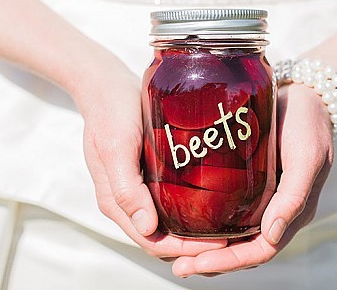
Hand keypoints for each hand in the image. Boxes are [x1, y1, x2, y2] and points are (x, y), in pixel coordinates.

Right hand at [79, 69, 226, 257]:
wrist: (106, 86)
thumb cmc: (110, 113)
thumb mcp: (116, 148)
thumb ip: (126, 189)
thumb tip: (147, 228)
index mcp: (116, 202)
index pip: (152, 242)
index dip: (185, 250)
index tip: (218, 246)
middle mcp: (128, 201)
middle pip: (163, 238)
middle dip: (194, 246)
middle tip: (230, 239)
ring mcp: (139, 189)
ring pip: (168, 223)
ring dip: (194, 232)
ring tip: (226, 226)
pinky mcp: (149, 175)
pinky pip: (169, 202)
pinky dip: (189, 210)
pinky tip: (213, 203)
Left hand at [172, 83, 333, 275]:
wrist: (303, 96)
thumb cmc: (308, 125)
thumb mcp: (307, 158)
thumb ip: (294, 196)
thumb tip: (272, 235)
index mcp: (292, 212)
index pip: (259, 250)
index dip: (229, 262)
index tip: (196, 263)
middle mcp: (275, 211)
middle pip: (242, 248)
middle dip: (211, 261)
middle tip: (179, 265)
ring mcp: (261, 198)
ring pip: (234, 234)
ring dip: (208, 247)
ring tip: (176, 251)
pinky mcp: (249, 182)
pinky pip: (229, 210)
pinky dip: (210, 223)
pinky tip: (187, 221)